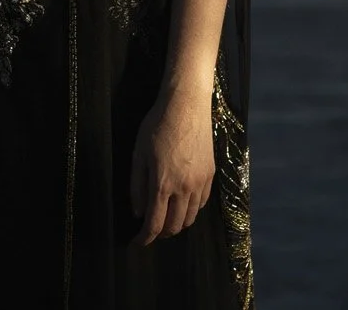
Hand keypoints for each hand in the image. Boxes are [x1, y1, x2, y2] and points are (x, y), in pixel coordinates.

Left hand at [130, 85, 214, 245]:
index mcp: (162, 184)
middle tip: (150, 230)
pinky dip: (190, 210)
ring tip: (165, 217)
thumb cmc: (157, 125)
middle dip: (160, 233)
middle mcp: (184, 188)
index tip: (137, 243)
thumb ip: (136, 186)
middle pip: (175, 227)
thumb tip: (138, 212)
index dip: (144, 238)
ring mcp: (200, 183)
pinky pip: (201, 203)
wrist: (187, 105)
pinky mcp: (211, 175)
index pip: (154, 224)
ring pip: (190, 218)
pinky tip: (181, 203)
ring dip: (177, 224)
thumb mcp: (138, 154)